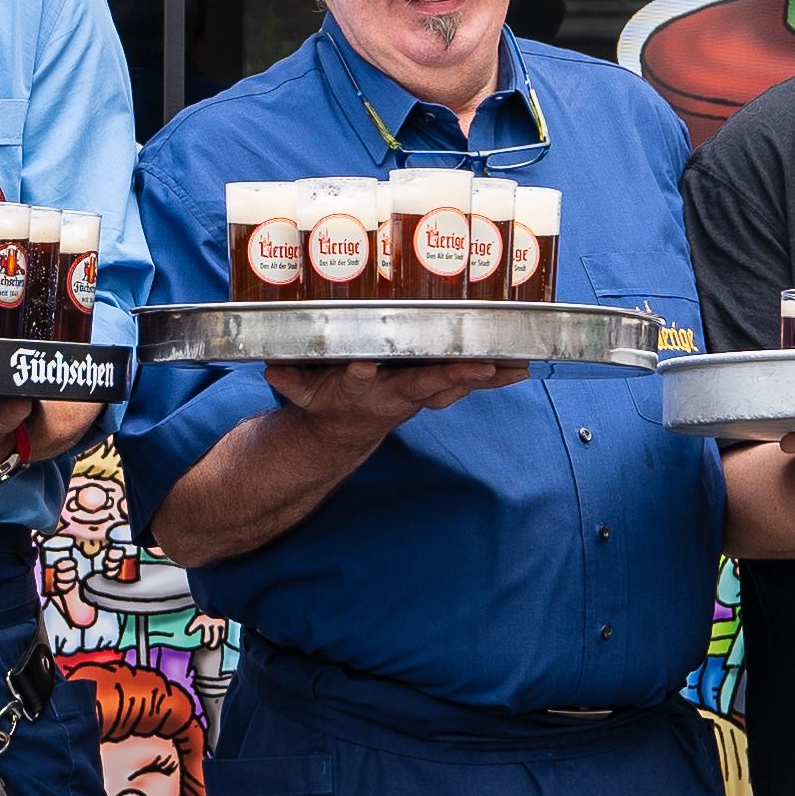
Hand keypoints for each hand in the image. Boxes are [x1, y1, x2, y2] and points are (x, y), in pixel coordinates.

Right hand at [266, 355, 523, 436]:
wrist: (347, 431)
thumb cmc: (328, 399)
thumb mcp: (302, 392)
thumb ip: (289, 378)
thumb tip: (270, 366)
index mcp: (358, 391)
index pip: (356, 381)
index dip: (358, 375)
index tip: (361, 366)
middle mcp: (394, 394)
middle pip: (423, 385)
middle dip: (449, 376)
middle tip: (475, 367)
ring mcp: (420, 395)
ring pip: (454, 384)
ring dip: (484, 377)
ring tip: (515, 366)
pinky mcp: (437, 390)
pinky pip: (470, 382)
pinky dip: (498, 375)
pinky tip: (524, 364)